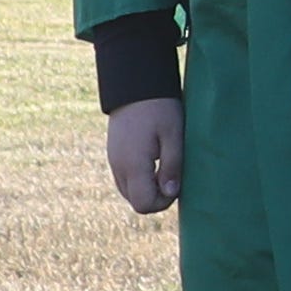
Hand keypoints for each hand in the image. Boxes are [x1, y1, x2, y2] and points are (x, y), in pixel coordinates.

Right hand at [105, 98, 182, 216]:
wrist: (135, 86)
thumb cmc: (160, 108)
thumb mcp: (173, 136)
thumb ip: (172, 166)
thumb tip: (170, 193)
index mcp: (132, 165)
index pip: (143, 204)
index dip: (163, 202)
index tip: (177, 183)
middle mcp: (118, 167)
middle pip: (135, 202)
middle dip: (156, 197)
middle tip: (173, 176)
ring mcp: (113, 161)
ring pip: (129, 191)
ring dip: (148, 188)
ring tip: (164, 167)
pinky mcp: (114, 154)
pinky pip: (125, 179)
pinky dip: (140, 179)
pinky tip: (154, 162)